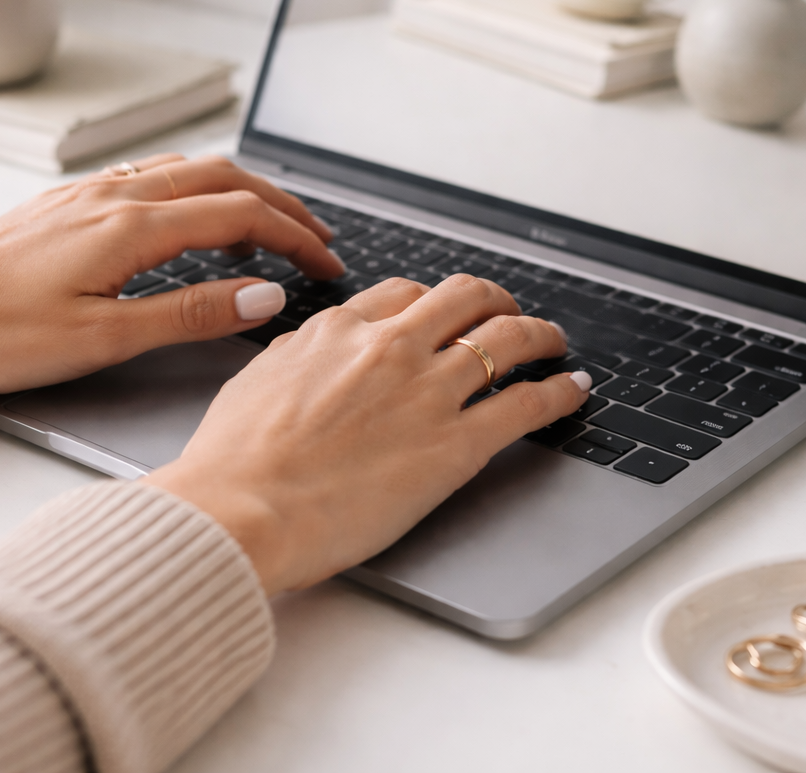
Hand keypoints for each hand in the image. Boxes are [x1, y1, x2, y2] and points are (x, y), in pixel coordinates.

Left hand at [0, 154, 344, 420]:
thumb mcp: (103, 339)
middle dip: (281, 203)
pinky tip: (189, 206)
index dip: (295, 237)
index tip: (328, 263)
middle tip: (318, 237)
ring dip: (239, 189)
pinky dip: (195, 183)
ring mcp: (88, 192)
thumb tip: (263, 294)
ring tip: (270, 219)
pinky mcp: (66, 201)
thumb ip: (189, 313)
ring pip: (187, 168)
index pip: (240, 216)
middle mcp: (114, 195)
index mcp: (132, 227)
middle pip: (224, 178)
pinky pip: (150, 173)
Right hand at [144, 275, 590, 594]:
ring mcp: (428, 391)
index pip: (401, 295)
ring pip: (508, 337)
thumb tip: (307, 354)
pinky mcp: (457, 445)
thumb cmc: (232, 464)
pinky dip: (559, 390)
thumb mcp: (254, 384)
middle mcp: (390, 347)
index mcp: (338, 332)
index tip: (443, 313)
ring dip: (540, 333)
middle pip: (464, 298)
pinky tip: (572, 389)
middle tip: (507, 312)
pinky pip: (527, 403)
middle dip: (494, 300)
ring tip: (553, 341)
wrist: (241, 509)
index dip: (432, 302)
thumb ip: (293, 361)